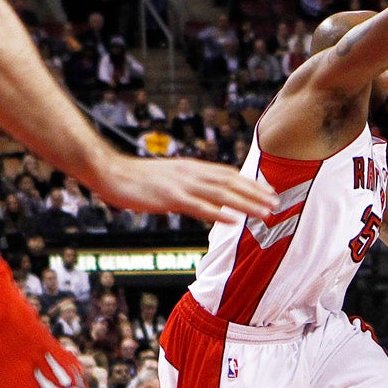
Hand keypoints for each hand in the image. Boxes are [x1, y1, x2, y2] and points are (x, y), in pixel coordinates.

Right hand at [92, 154, 278, 222]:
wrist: (110, 172)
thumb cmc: (138, 179)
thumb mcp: (170, 176)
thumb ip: (190, 183)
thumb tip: (207, 193)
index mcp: (192, 168)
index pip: (229, 174)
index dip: (251, 183)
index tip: (270, 192)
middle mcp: (191, 173)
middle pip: (231, 183)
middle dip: (256, 193)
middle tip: (277, 203)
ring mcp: (181, 185)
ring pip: (221, 194)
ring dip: (245, 204)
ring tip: (264, 213)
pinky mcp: (170, 198)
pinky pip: (198, 207)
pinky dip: (218, 213)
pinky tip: (234, 219)